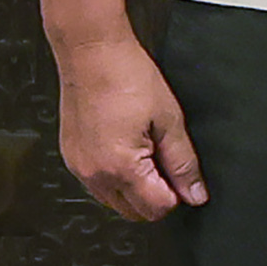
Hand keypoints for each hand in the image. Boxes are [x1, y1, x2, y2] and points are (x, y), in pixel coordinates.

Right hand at [57, 39, 206, 221]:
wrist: (91, 52)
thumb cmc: (126, 76)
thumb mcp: (169, 120)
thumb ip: (183, 164)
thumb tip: (194, 194)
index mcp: (121, 167)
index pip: (157, 209)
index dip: (176, 194)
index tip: (179, 172)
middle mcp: (95, 174)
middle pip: (135, 213)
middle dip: (155, 195)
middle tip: (162, 157)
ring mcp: (79, 168)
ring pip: (115, 202)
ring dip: (135, 188)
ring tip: (142, 148)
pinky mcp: (71, 159)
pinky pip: (98, 185)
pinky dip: (116, 177)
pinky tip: (124, 146)